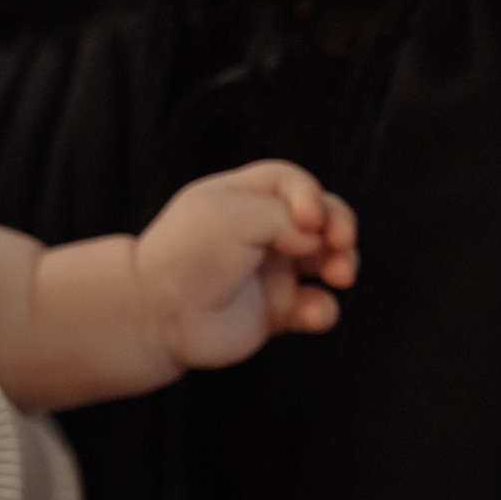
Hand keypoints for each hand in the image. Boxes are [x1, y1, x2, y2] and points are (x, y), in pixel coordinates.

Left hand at [133, 160, 357, 372]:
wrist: (157, 315)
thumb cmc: (189, 255)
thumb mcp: (235, 215)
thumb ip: (286, 217)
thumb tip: (318, 240)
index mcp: (244, 199)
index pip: (294, 184)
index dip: (312, 195)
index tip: (309, 218)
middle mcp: (260, 232)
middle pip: (322, 219)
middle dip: (341, 227)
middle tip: (339, 244)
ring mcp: (271, 271)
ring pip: (328, 261)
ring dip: (343, 264)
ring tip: (338, 275)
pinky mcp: (277, 311)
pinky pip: (316, 307)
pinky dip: (323, 310)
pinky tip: (311, 313)